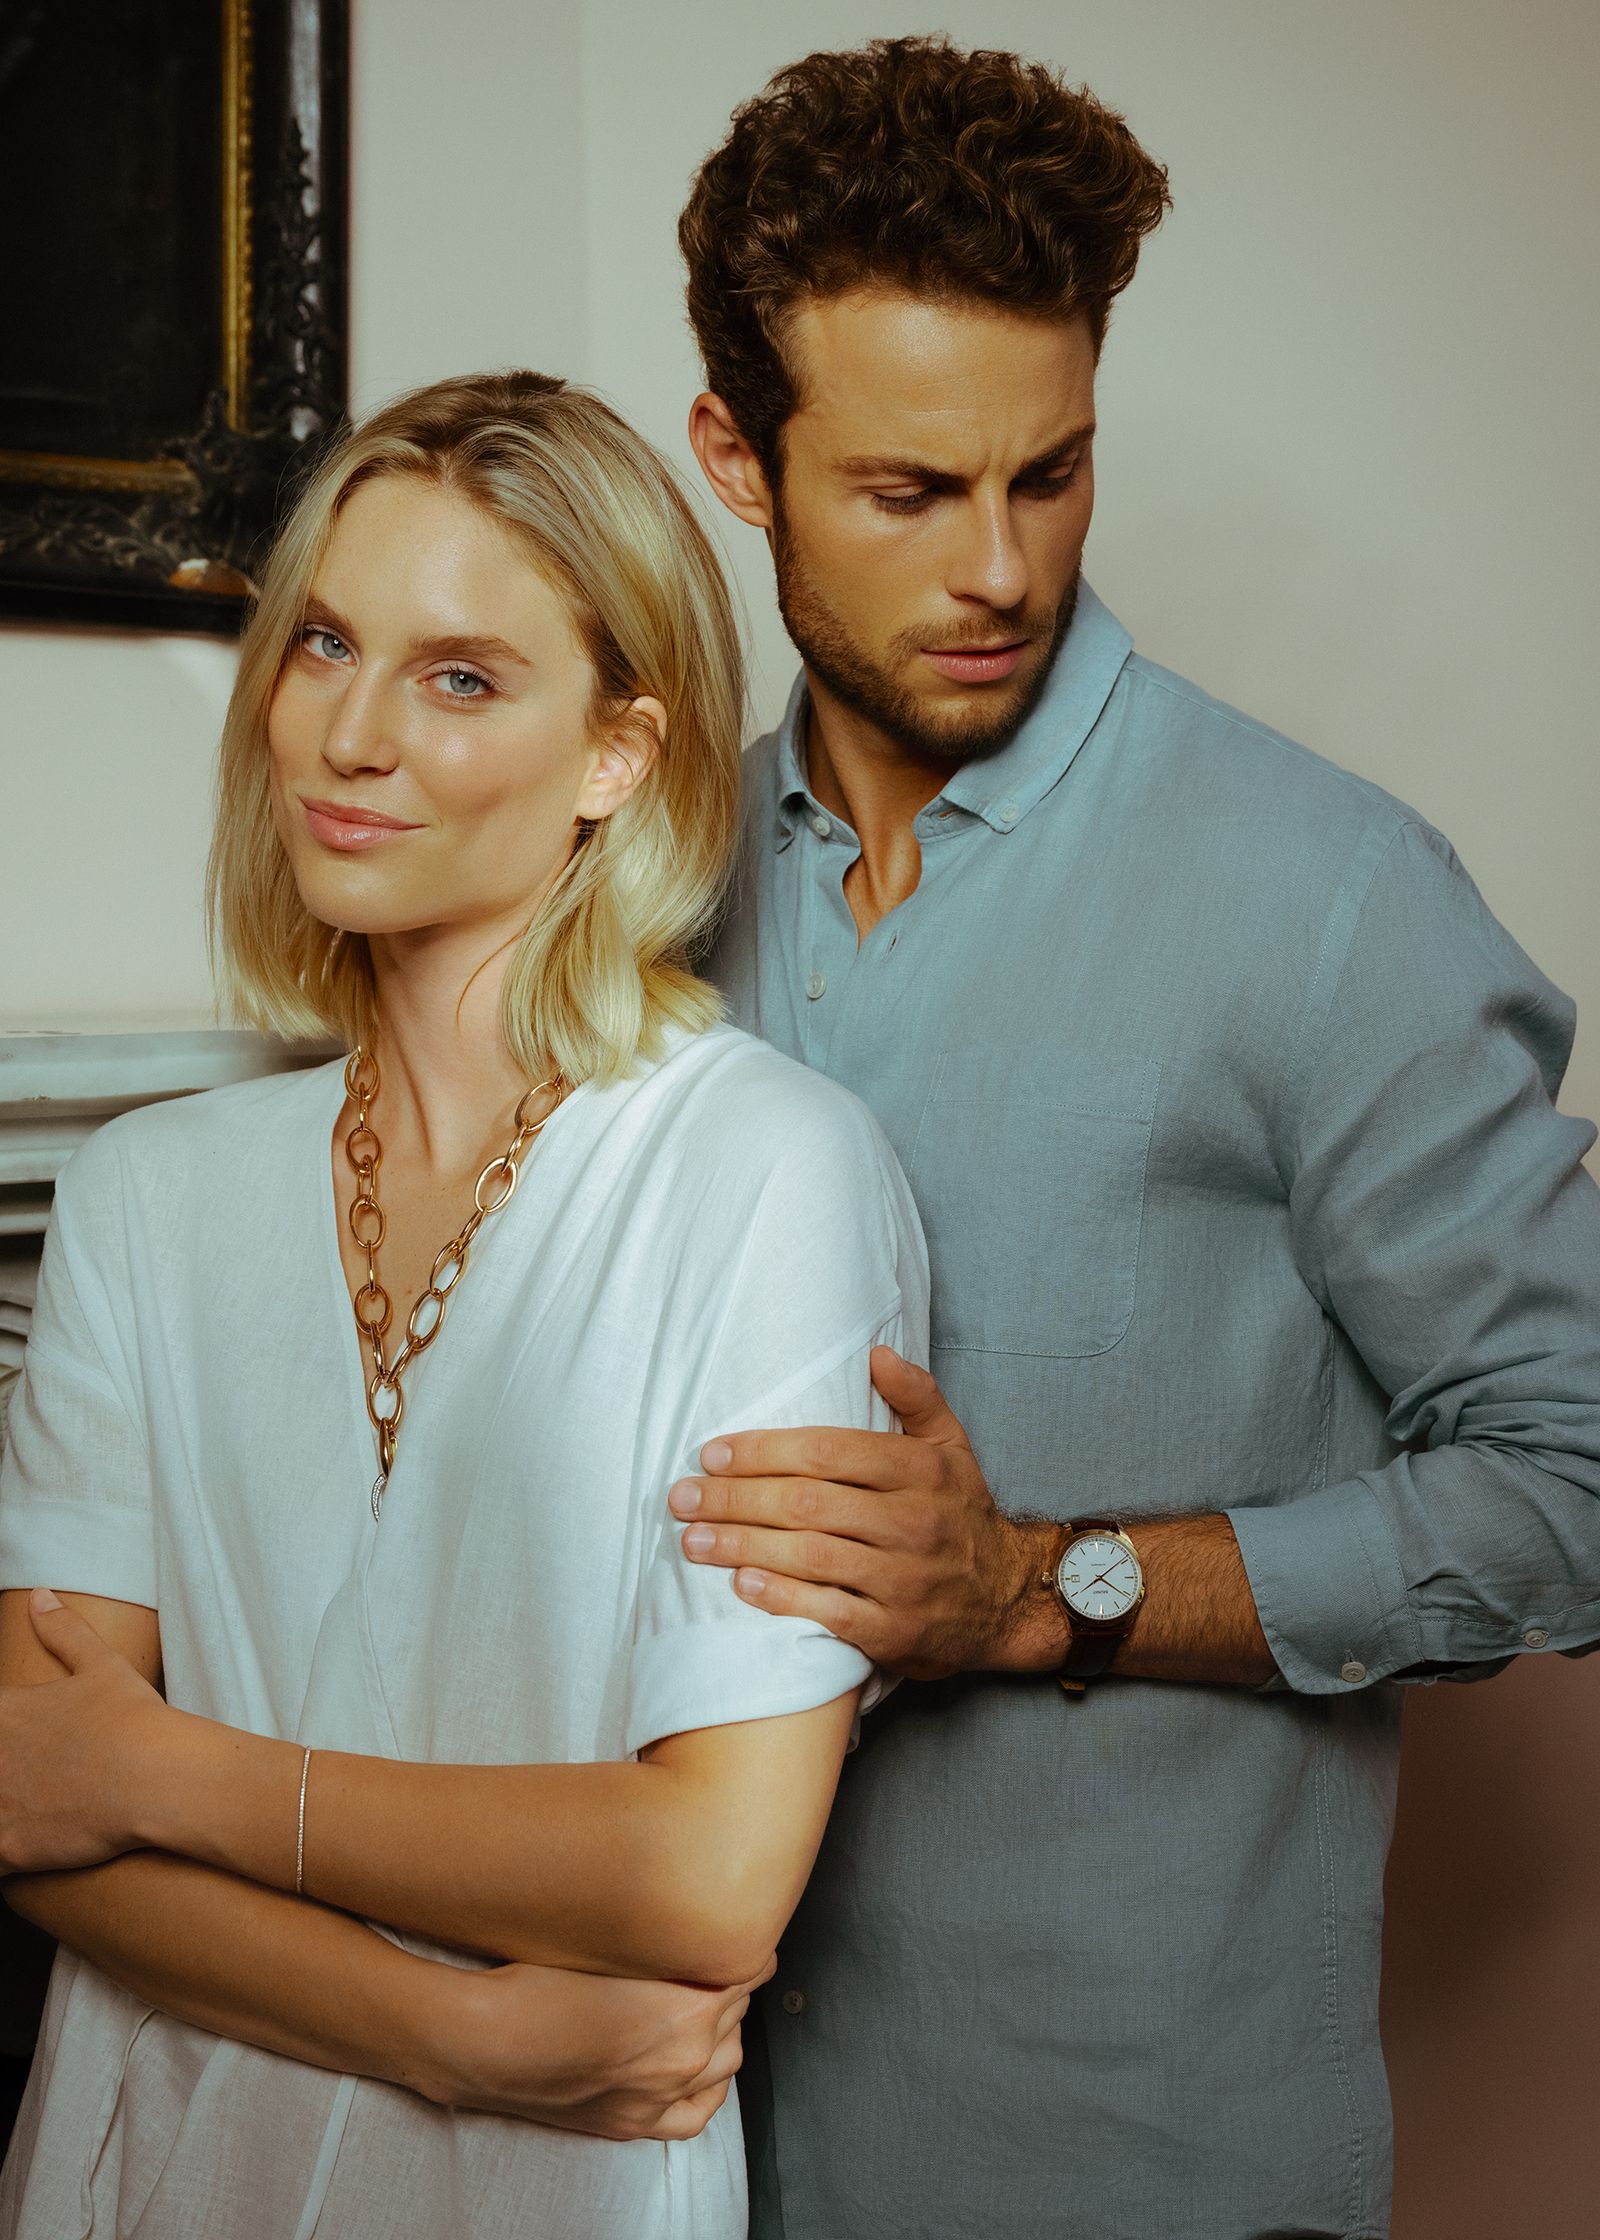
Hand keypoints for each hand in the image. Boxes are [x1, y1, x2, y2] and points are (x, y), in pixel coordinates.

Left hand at [0, 1590, 171, 1872]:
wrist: (158, 1777)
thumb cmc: (134, 1720)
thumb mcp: (102, 1664)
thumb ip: (64, 1630)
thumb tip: (39, 1595)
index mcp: (4, 1712)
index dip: (2, 1734)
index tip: (16, 1744)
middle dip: (1, 1767)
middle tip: (28, 1771)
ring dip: (1, 1803)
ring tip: (24, 1803)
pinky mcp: (8, 1846)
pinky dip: (5, 1851)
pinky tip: (20, 1846)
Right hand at [437, 1955, 774, 2139]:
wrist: (487, 2042)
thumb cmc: (538, 1984)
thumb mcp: (615, 1947)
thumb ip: (668, 1946)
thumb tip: (697, 1934)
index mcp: (690, 2010)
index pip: (746, 1972)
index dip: (739, 1947)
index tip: (733, 1930)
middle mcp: (685, 2059)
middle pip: (738, 2014)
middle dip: (727, 1986)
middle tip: (703, 1963)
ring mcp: (660, 2097)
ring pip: (727, 2062)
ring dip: (722, 2032)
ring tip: (700, 2006)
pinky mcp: (634, 2123)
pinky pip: (699, 2111)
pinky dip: (708, 2086)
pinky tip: (698, 2065)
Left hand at [669, 1349, 1066, 1680]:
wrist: (1007, 1600)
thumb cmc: (961, 1514)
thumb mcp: (952, 1446)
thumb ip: (916, 1396)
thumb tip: (876, 1353)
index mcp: (922, 1470)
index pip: (828, 1452)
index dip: (763, 1451)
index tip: (713, 1454)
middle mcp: (915, 1522)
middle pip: (807, 1504)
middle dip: (736, 1499)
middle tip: (682, 1498)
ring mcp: (906, 1580)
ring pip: (811, 1557)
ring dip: (743, 1547)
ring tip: (693, 1540)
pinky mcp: (896, 1632)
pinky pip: (829, 1613)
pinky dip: (782, 1599)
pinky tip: (742, 1585)